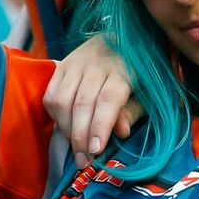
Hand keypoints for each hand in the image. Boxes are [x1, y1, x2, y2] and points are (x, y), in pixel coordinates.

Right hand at [44, 36, 140, 166]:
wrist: (125, 36)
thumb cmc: (140, 71)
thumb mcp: (148, 92)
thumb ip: (133, 111)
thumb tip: (121, 132)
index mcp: (123, 68)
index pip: (108, 99)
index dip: (100, 126)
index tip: (96, 151)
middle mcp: (97, 63)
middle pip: (83, 104)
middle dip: (81, 137)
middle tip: (84, 162)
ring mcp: (76, 62)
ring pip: (62, 100)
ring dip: (66, 129)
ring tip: (76, 148)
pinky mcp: (62, 64)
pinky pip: (50, 94)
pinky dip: (55, 115)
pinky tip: (66, 127)